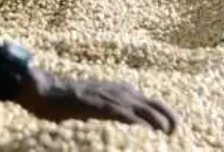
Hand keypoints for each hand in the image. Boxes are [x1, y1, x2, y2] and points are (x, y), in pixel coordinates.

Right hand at [19, 69, 176, 132]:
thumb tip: (130, 128)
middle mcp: (120, 91)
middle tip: (177, 133)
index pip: (152, 102)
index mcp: (123, 91)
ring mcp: (108, 96)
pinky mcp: (96, 104)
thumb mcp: (99, 105)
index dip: (166, 114)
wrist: (47, 90)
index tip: (176, 128)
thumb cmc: (71, 102)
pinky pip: (117, 112)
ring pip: (138, 108)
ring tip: (165, 133)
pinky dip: (130, 120)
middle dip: (167, 118)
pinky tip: (139, 129)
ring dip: (153, 120)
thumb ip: (115, 113)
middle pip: (152, 104)